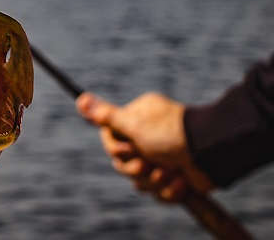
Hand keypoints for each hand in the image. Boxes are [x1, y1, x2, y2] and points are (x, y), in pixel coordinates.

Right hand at [76, 92, 213, 201]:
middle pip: (122, 163)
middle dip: (135, 168)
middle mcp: (148, 136)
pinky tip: (181, 180)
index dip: (116, 149)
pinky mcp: (174, 176)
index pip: (110, 139)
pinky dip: (169, 189)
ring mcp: (162, 157)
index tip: (128, 147)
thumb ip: (105, 116)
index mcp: (137, 119)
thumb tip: (80, 99)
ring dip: (153, 180)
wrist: (211, 154)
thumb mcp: (133, 123)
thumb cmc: (170, 134)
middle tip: (148, 162)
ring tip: (169, 171)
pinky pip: (158, 191)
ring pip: (140, 180)